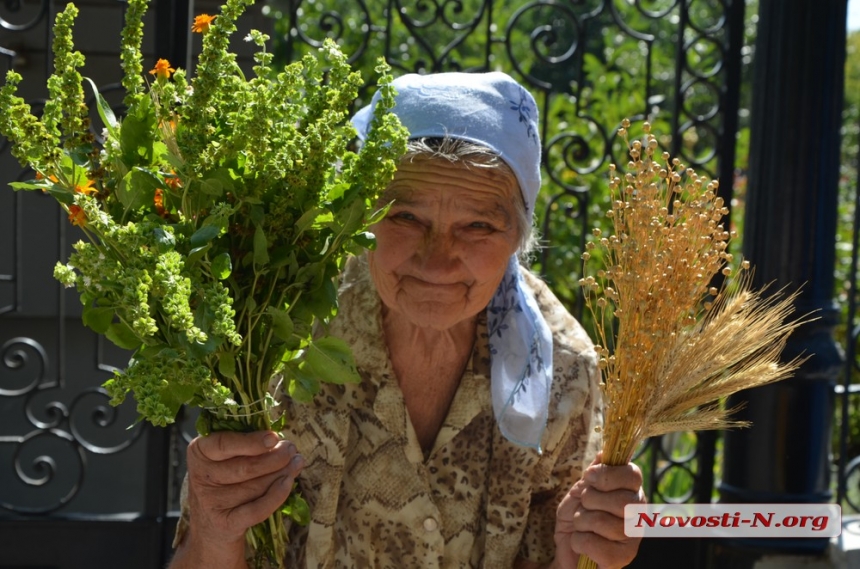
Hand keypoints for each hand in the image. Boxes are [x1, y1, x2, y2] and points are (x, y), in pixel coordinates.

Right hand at [172, 430, 303, 566]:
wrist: (209, 526)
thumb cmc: (224, 480)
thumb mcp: (224, 458)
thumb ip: (245, 445)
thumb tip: (279, 441)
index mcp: (200, 452)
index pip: (223, 443)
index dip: (251, 441)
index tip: (274, 438)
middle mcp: (201, 477)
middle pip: (245, 467)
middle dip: (275, 457)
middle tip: (291, 449)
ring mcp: (211, 502)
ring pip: (255, 486)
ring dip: (281, 473)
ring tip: (296, 463)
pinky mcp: (225, 524)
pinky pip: (257, 510)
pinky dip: (276, 496)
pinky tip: (288, 483)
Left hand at [554, 453, 644, 568]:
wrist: (567, 547)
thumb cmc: (578, 516)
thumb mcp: (582, 489)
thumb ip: (594, 472)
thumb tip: (604, 454)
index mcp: (631, 492)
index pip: (633, 475)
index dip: (607, 475)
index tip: (588, 478)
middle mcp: (638, 514)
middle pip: (622, 501)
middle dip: (592, 500)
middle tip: (583, 505)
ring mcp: (633, 539)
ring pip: (606, 523)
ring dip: (582, 521)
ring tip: (580, 524)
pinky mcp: (622, 559)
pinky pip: (598, 546)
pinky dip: (580, 542)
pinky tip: (581, 542)